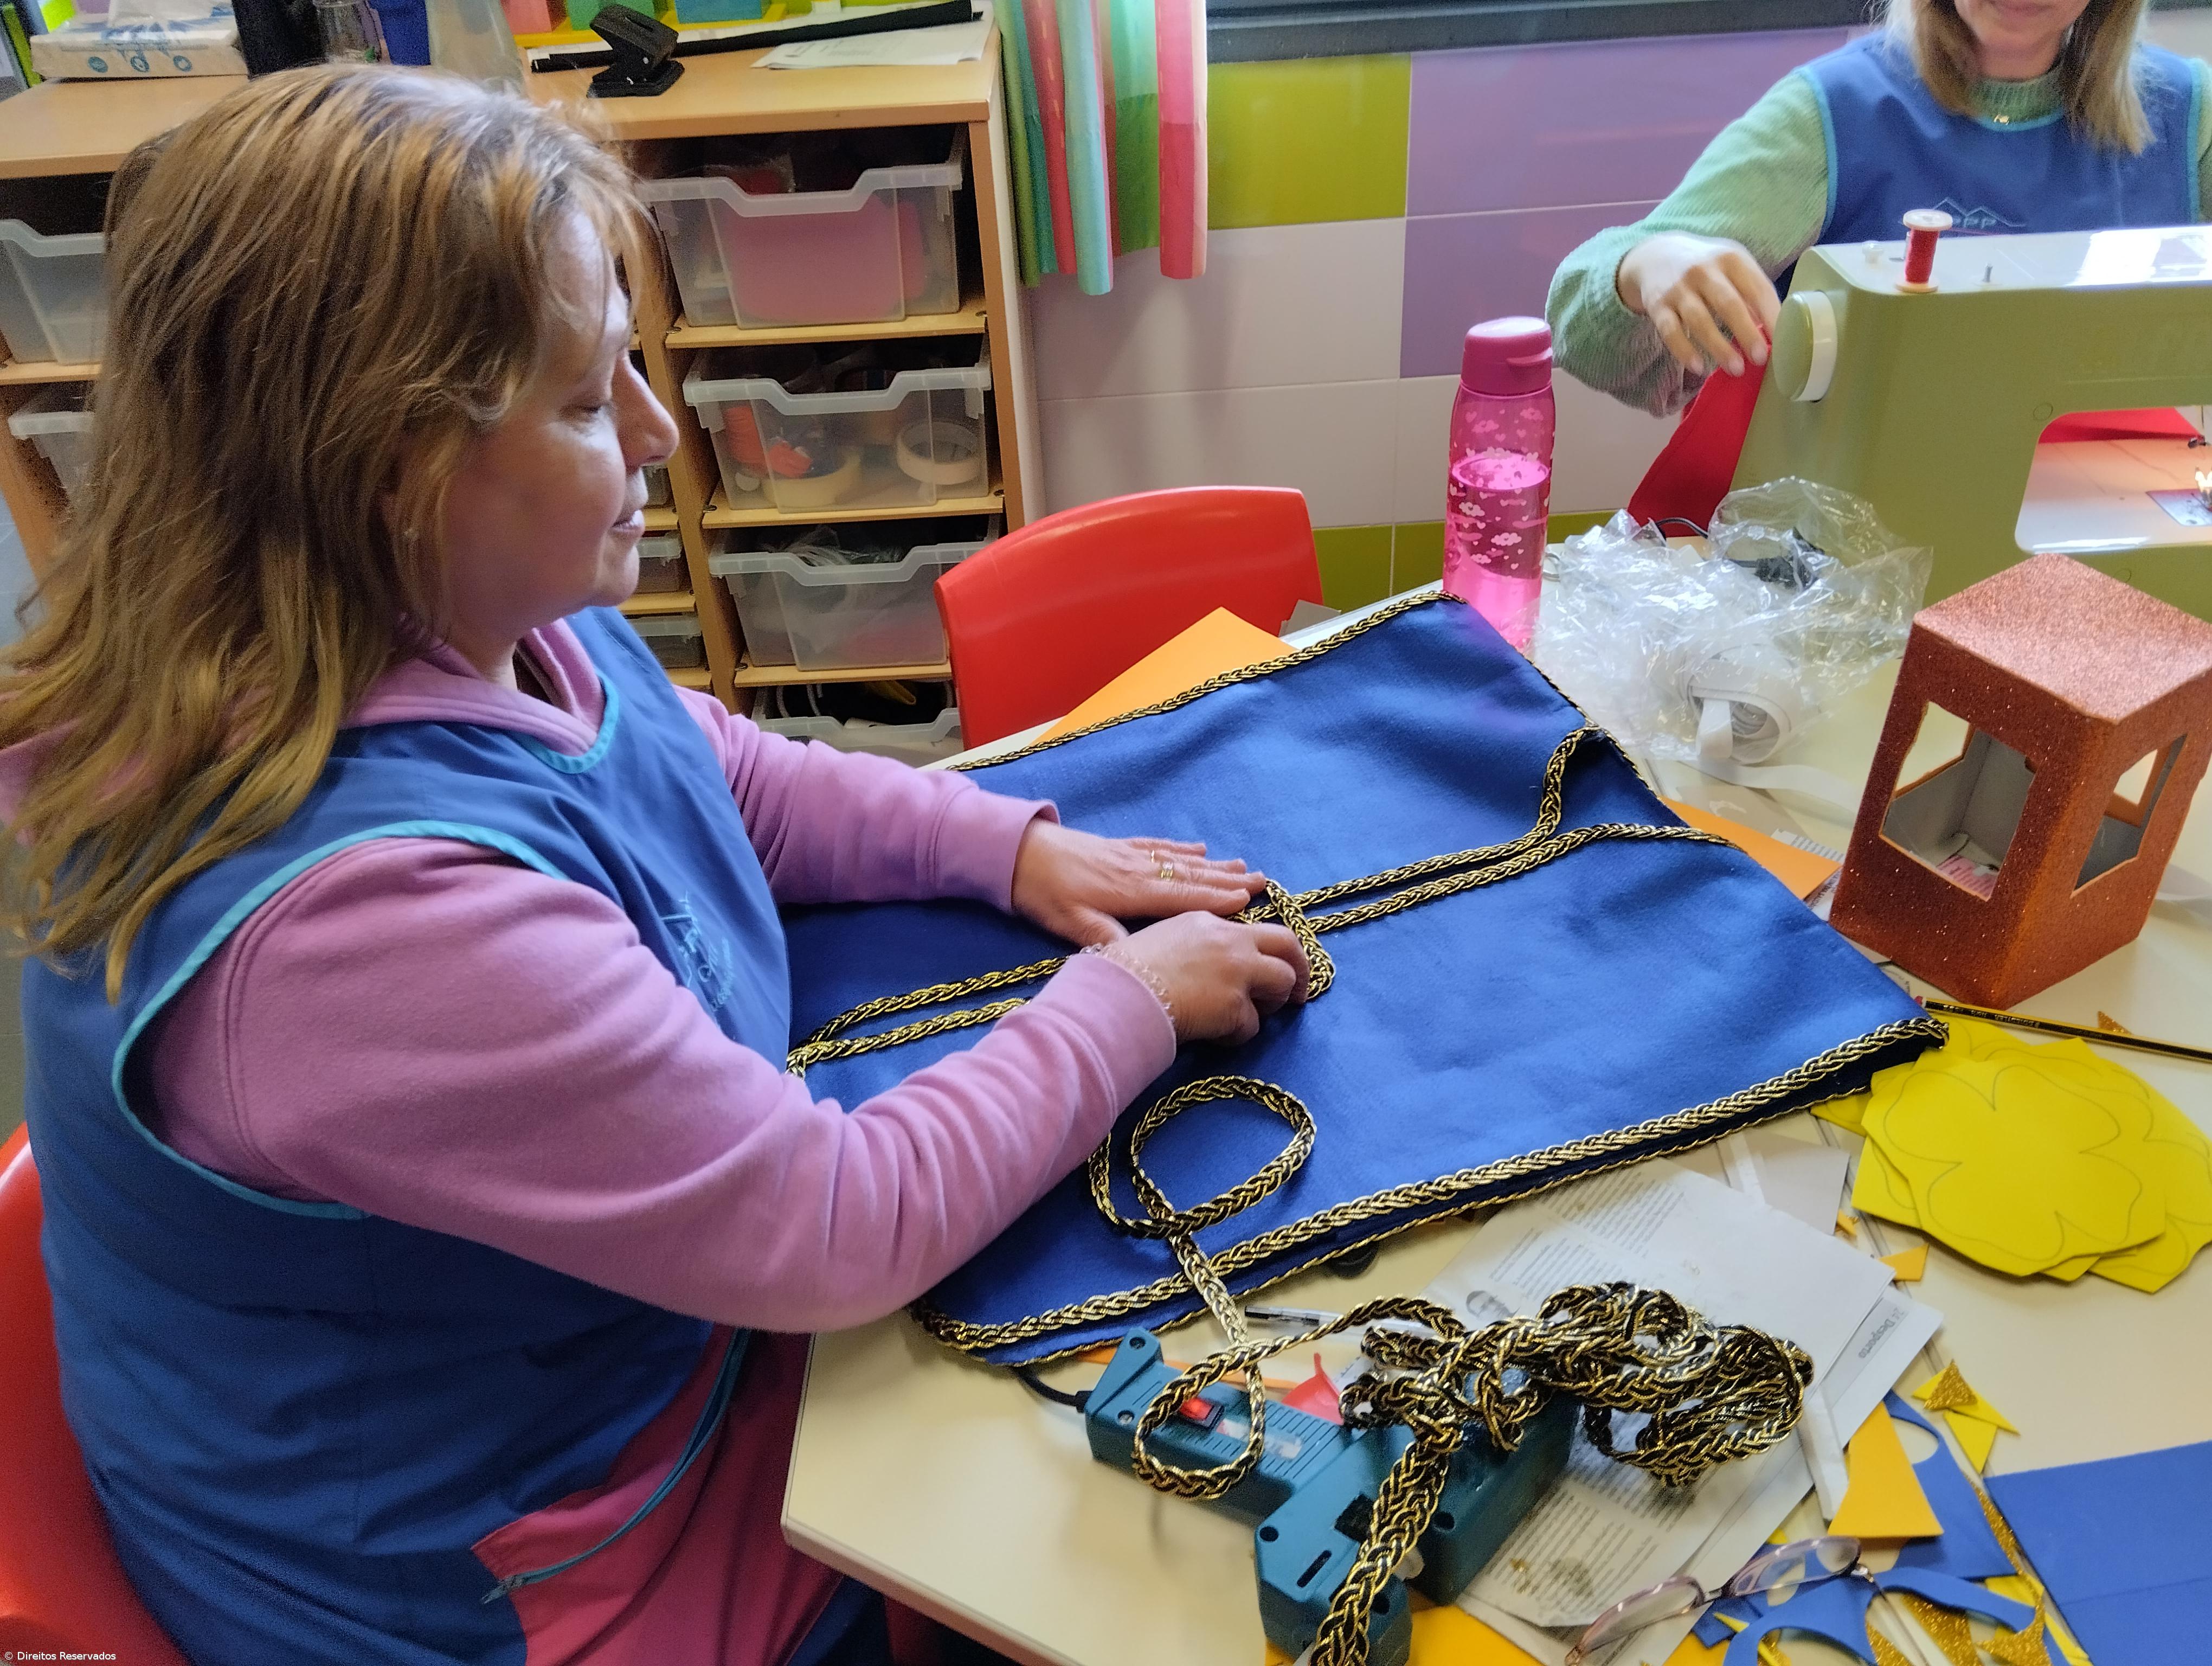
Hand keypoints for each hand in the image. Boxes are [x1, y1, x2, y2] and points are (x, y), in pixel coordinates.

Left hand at [1012, 821, 1267, 946]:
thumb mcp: (1073, 925)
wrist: (1016, 852)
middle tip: (1263, 882)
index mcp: (1132, 893)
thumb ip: (1112, 941)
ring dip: (1213, 865)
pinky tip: (1198, 848)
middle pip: (1191, 876)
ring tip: (1243, 866)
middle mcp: (1138, 870)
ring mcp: (1129, 856)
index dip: (1218, 900)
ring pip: (1181, 860)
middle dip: (1227, 880)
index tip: (1250, 900)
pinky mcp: (1117, 847)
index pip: (1185, 898)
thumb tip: (1148, 958)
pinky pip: (1158, 847)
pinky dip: (1182, 849)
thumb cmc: (1043, 893)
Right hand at [1105, 913, 1310, 1044]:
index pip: (1256, 929)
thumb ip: (1197, 945)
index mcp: (1208, 920)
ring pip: (1282, 983)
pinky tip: (1215, 1034)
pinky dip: (1238, 1034)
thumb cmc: (1125, 973)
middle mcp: (1229, 939)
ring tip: (1245, 1017)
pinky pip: (1252, 1026)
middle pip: (1287, 945)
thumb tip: (1215, 967)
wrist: (1116, 996)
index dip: (1272, 949)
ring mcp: (1236, 971)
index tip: (1278, 962)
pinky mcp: (1234, 1006)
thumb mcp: (1163, 940)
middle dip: (1301, 968)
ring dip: (1270, 1004)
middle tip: (1299, 993)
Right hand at [1616, 233, 1780, 377]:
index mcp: (1731, 259)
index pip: (1756, 288)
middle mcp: (1704, 270)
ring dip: (1719, 347)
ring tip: (1736, 369)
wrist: (1655, 256)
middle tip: (1761, 358)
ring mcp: (1678, 288)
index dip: (1771, 316)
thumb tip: (1773, 329)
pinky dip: (1684, 351)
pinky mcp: (1657, 306)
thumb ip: (1751, 291)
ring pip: (1700, 320)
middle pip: (1729, 304)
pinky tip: (1698, 367)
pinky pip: (1670, 331)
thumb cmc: (1706, 267)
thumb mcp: (1732, 266)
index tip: (1783, 341)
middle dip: (1747, 333)